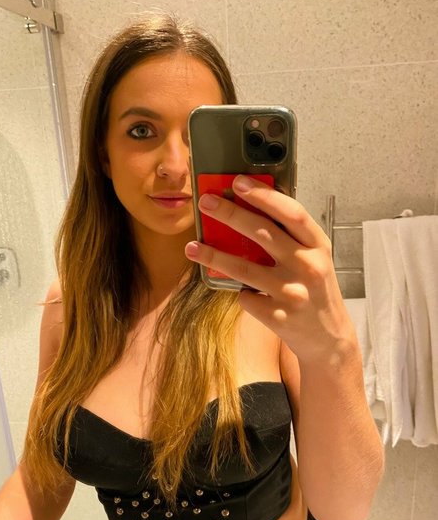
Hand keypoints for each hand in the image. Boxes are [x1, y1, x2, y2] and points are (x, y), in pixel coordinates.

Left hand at [184, 175, 356, 363]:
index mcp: (318, 246)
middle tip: (205, 203)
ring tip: (192, 247)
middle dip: (230, 214)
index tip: (238, 182)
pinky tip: (241, 291)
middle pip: (262, 233)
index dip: (264, 195)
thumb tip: (251, 207)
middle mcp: (308, 266)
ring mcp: (292, 293)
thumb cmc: (315, 288)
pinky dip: (239, 292)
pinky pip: (245, 297)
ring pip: (244, 268)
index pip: (291, 212)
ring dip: (213, 255)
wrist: (327, 337)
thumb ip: (291, 237)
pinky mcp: (278, 316)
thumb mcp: (314, 257)